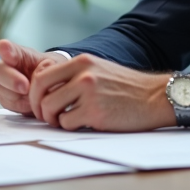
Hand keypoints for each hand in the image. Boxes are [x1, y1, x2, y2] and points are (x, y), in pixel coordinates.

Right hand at [0, 38, 64, 115]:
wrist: (50, 85)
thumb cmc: (50, 71)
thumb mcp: (55, 64)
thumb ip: (50, 66)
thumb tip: (44, 68)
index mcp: (18, 54)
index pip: (7, 48)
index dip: (5, 49)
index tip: (4, 48)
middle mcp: (6, 67)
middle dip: (12, 80)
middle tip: (25, 87)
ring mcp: (3, 83)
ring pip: (2, 91)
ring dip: (17, 96)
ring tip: (34, 97)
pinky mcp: (5, 98)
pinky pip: (8, 104)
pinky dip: (20, 106)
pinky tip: (30, 103)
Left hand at [28, 52, 175, 131]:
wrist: (155, 97)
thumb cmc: (126, 87)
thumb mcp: (98, 69)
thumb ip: (74, 75)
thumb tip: (46, 89)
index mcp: (81, 62)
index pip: (42, 75)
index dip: (34, 92)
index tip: (39, 102)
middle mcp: (82, 74)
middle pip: (40, 92)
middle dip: (38, 108)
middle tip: (45, 116)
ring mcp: (88, 93)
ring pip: (51, 109)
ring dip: (54, 119)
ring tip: (65, 121)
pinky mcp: (95, 113)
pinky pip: (67, 123)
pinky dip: (70, 127)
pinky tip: (82, 124)